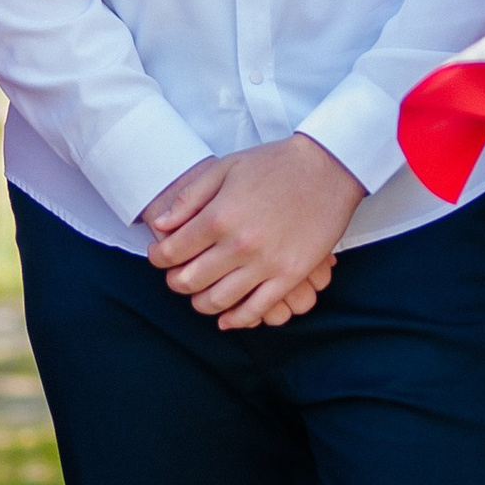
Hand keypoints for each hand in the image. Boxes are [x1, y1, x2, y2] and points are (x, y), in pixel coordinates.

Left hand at [140, 137, 365, 328]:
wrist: (326, 168)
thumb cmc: (274, 164)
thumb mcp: (224, 168)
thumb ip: (189, 198)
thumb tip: (161, 225)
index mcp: (219, 216)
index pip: (172, 252)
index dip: (158, 257)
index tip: (159, 255)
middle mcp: (239, 244)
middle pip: (190, 281)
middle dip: (175, 281)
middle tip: (176, 275)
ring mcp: (266, 264)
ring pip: (218, 301)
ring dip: (200, 303)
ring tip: (199, 293)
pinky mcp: (289, 276)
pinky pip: (256, 310)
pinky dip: (236, 319)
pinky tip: (227, 318)